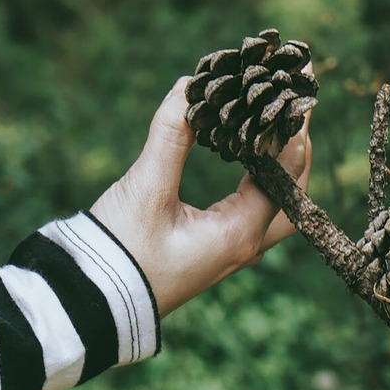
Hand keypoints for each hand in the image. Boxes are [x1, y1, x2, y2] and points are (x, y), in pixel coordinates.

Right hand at [90, 75, 311, 316]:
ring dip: (280, 166)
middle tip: (294, 107)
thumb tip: (189, 86)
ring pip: (275, 205)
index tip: (295, 91)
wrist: (91, 303)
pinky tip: (247, 157)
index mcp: (239, 234)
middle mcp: (244, 246)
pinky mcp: (212, 251)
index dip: (292, 129)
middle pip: (293, 193)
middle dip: (297, 149)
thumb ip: (172, 136)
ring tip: (276, 125)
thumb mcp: (146, 189)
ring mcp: (230, 252)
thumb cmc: (120, 253)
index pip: (285, 173)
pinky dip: (259, 179)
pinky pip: (252, 211)